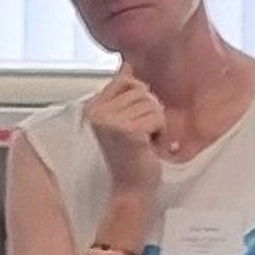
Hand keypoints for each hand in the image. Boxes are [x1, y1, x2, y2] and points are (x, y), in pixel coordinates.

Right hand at [86, 64, 166, 192]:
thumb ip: (122, 92)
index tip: (134, 121)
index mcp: (94, 108)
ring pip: (152, 103)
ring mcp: (111, 121)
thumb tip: (127, 65)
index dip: (139, 97)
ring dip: (155, 123)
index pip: (126, 80)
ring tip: (144, 141)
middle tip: (139, 136)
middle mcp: (98, 113)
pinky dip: (160, 132)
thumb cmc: (131, 156)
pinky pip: (157, 117)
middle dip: (149, 112)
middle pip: (142, 90)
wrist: (131, 189)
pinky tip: (149, 146)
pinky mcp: (128, 131)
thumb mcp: (124, 119)